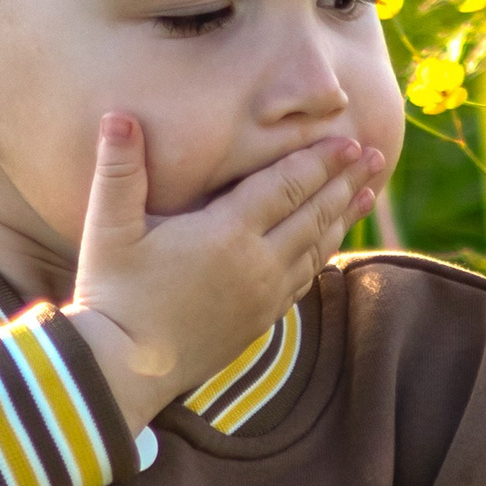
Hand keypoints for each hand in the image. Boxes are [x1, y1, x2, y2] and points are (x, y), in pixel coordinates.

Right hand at [61, 115, 384, 436]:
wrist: (122, 370)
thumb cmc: (112, 294)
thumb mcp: (108, 228)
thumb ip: (119, 170)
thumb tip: (117, 115)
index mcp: (227, 234)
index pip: (286, 187)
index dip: (319, 161)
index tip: (349, 141)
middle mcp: (257, 265)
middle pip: (313, 215)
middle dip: (346, 183)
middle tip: (377, 158)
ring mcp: (263, 297)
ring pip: (315, 250)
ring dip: (343, 218)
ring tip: (367, 195)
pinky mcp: (259, 322)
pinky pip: (302, 282)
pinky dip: (323, 256)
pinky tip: (331, 245)